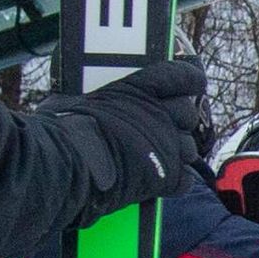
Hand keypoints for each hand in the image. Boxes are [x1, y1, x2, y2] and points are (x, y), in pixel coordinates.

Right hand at [45, 55, 211, 211]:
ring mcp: (166, 144)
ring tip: (159, 158)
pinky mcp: (166, 175)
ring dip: (177, 152)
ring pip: (189, 147)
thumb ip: (84, 98)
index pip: (180, 75)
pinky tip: (160, 182)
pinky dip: (175, 182)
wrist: (69, 166)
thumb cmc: (64, 132)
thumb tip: (68, 101)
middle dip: (180, 121)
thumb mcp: (72, 102)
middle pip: (188, 113)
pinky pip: (185, 179)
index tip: (193, 81)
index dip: (190, 79)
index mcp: (137, 88)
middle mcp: (158, 113)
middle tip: (165, 127)